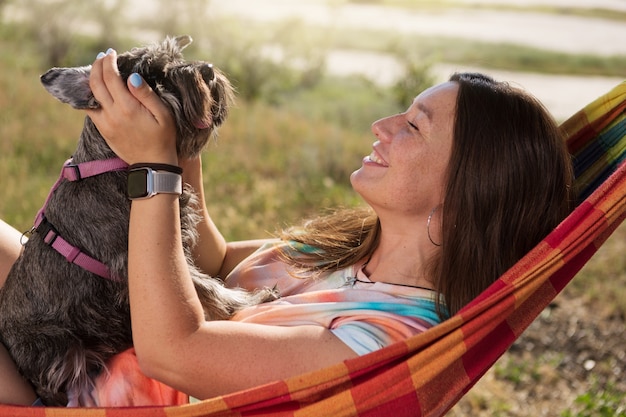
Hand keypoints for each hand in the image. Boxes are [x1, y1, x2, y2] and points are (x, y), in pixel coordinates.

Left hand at [86, 49, 177, 165]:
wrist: (153, 165)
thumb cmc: (164, 138)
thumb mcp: (163, 115)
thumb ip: (146, 94)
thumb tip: (132, 77)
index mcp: (128, 107)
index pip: (110, 77)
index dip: (109, 62)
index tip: (112, 52)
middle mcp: (112, 114)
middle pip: (95, 83)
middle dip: (97, 66)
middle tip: (103, 57)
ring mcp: (105, 123)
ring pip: (89, 96)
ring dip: (91, 80)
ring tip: (99, 71)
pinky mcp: (103, 131)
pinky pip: (90, 110)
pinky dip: (90, 96)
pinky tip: (97, 91)